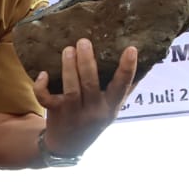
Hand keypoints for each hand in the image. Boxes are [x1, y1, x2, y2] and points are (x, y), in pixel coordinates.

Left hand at [32, 40, 137, 156]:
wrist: (68, 146)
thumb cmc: (93, 121)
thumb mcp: (112, 109)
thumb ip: (125, 89)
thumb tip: (146, 63)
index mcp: (110, 107)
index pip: (122, 87)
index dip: (127, 69)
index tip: (131, 49)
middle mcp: (93, 111)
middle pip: (90, 85)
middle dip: (87, 63)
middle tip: (84, 42)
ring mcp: (73, 113)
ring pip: (71, 89)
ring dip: (69, 68)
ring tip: (68, 50)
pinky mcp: (55, 113)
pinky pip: (47, 99)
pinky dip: (42, 86)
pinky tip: (43, 73)